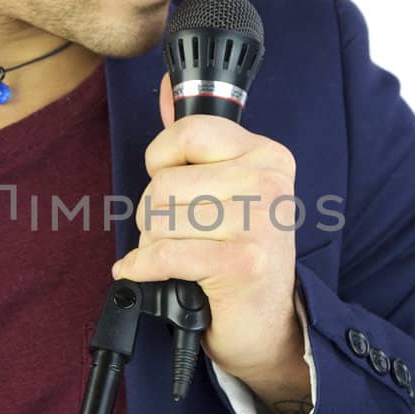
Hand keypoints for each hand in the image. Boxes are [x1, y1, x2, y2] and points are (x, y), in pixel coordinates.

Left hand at [110, 71, 301, 387]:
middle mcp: (269, 183)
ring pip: (158, 217)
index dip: (163, 160)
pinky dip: (144, 269)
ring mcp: (259, 223)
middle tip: (182, 235)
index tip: (178, 184)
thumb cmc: (239, 254)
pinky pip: (163, 254)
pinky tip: (150, 275)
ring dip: (153, 244)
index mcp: (267, 155)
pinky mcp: (242, 264)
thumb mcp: (226, 187)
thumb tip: (168, 87)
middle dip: (154, 215)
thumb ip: (195, 138)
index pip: (188, 130)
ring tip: (182, 256)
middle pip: (163, 181)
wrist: (270, 326)